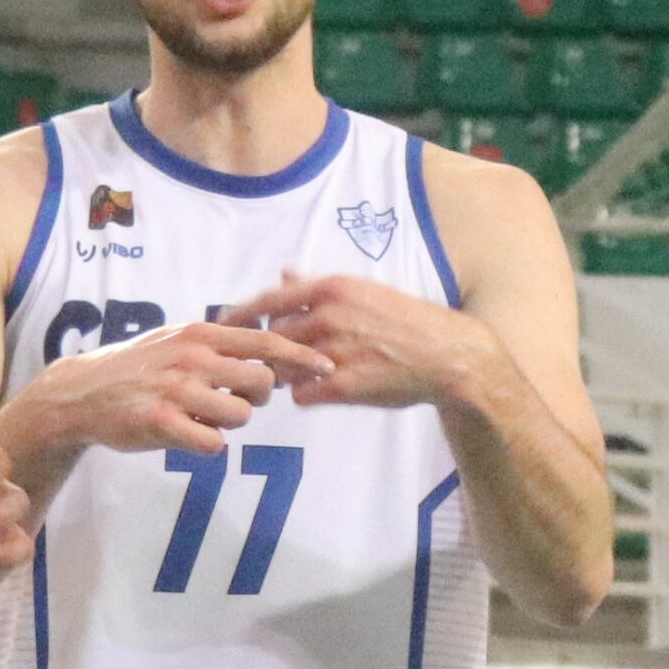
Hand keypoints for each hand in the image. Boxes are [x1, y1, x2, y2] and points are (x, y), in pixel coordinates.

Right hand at [6, 317, 330, 466]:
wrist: (82, 393)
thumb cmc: (138, 366)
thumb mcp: (176, 338)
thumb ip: (219, 340)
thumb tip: (271, 343)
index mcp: (199, 333)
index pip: (265, 341)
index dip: (301, 356)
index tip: (327, 365)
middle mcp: (192, 357)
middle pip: (262, 382)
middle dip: (260, 397)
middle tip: (236, 399)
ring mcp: (176, 390)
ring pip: (240, 415)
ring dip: (230, 421)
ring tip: (203, 415)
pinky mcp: (161, 423)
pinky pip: (212, 443)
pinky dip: (208, 444)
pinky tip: (188, 434)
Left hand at [223, 272, 479, 412]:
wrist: (447, 355)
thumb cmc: (405, 321)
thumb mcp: (363, 291)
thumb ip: (317, 287)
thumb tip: (284, 273)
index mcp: (331, 289)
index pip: (267, 301)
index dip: (239, 316)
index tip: (221, 327)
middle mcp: (329, 316)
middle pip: (272, 338)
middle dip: (270, 352)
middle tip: (274, 362)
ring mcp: (335, 351)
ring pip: (283, 368)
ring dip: (285, 375)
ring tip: (302, 376)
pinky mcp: (344, 386)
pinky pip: (301, 395)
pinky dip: (305, 395)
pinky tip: (323, 390)